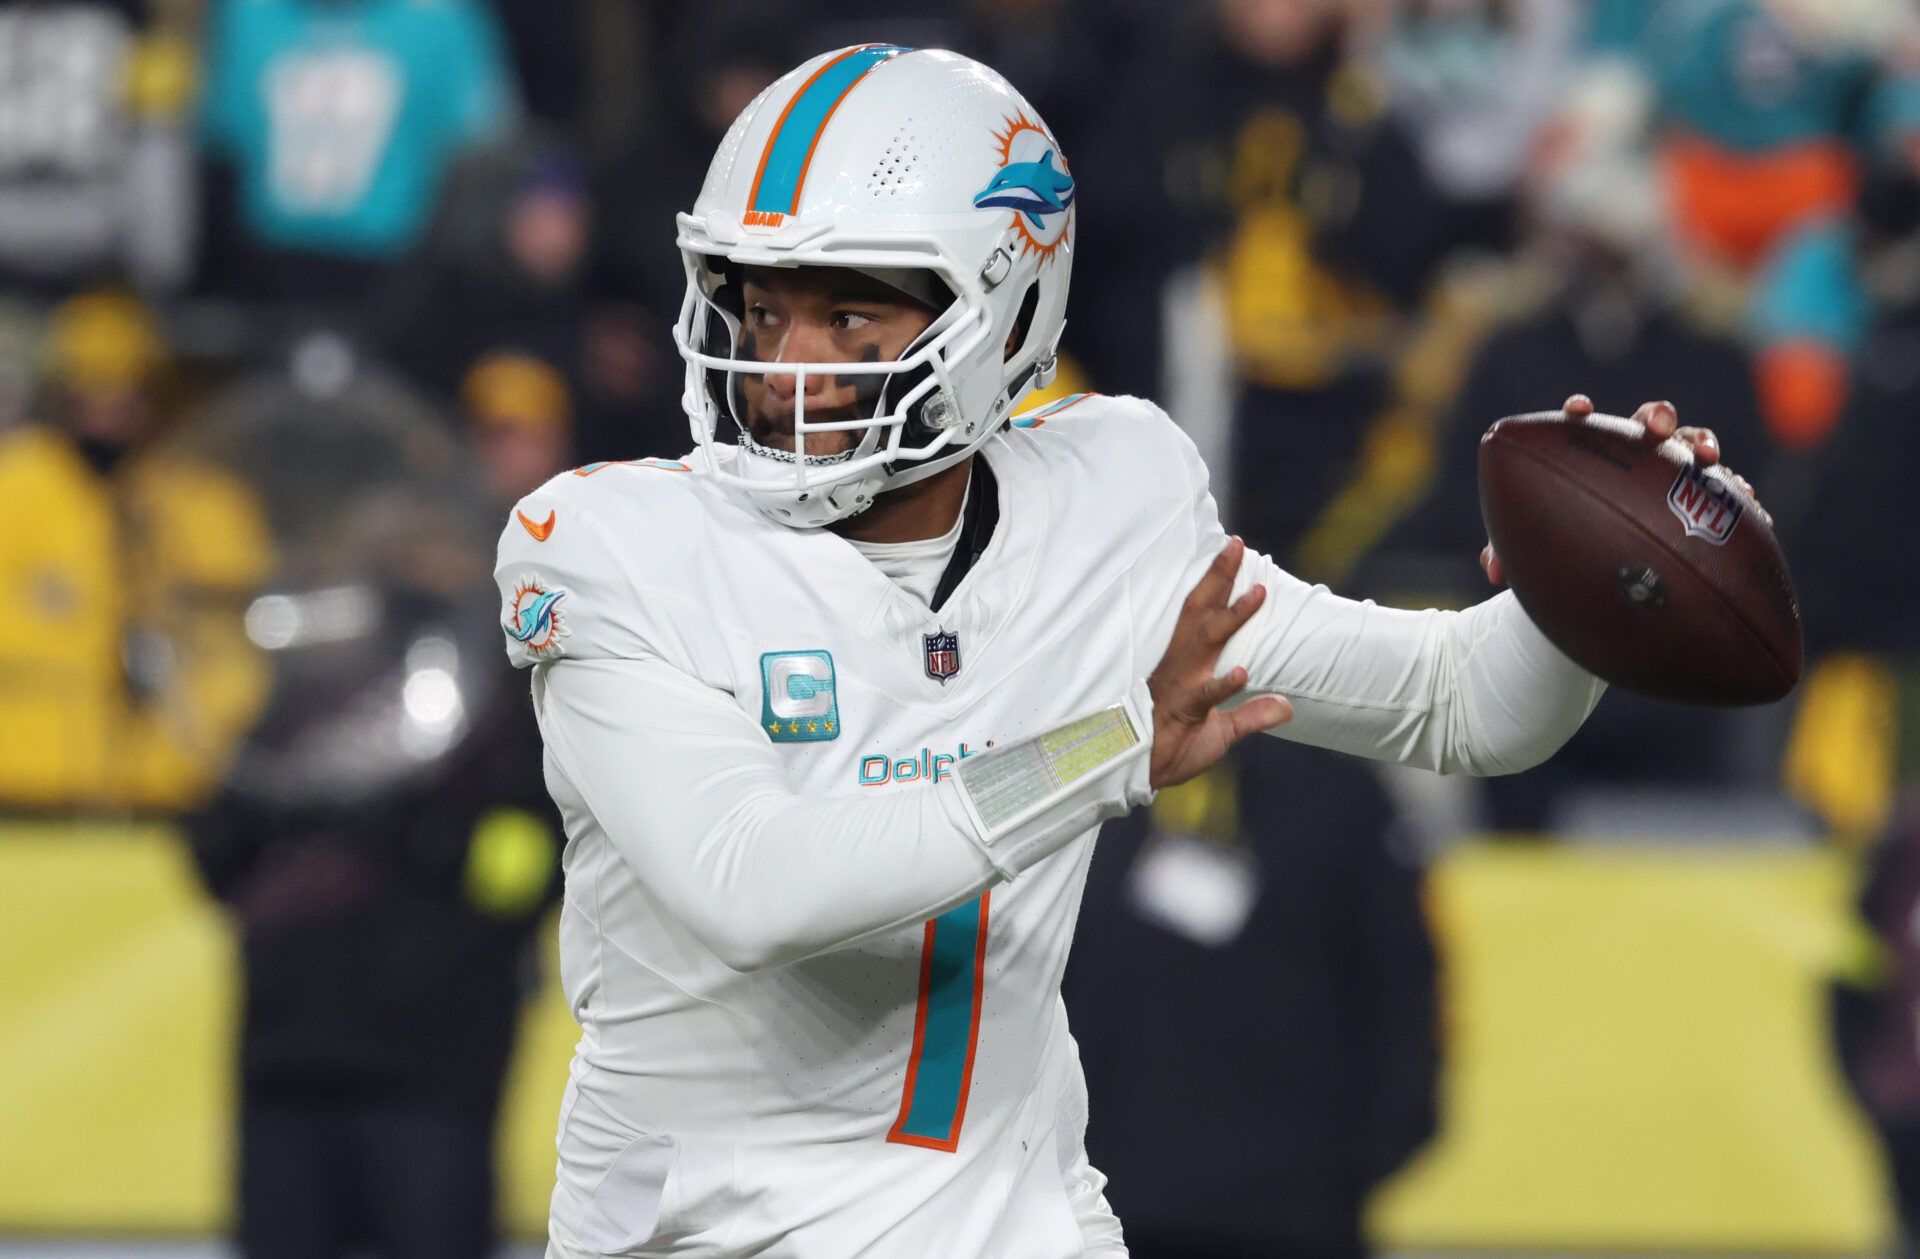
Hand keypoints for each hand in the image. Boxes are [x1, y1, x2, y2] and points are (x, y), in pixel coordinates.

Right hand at [1147, 537, 1293, 788]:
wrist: (1141, 776)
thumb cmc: (1174, 748)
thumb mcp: (1221, 732)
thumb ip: (1252, 716)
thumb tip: (1286, 706)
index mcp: (1188, 664)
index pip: (1204, 613)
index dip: (1217, 582)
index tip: (1233, 548)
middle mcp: (1182, 667)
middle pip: (1201, 614)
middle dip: (1219, 579)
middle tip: (1236, 547)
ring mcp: (1181, 686)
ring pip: (1206, 644)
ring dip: (1232, 618)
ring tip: (1257, 594)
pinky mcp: (1183, 713)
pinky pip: (1204, 696)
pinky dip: (1222, 684)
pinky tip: (1242, 671)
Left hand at [1479, 394, 1763, 585]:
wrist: (1605, 563)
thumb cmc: (1564, 545)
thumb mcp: (1535, 552)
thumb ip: (1510, 553)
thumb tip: (1492, 569)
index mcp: (1590, 454)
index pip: (1583, 424)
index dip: (1582, 412)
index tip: (1577, 411)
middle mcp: (1633, 453)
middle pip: (1646, 421)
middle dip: (1655, 416)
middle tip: (1656, 427)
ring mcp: (1671, 468)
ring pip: (1691, 442)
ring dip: (1701, 441)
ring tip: (1708, 457)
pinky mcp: (1702, 493)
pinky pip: (1724, 487)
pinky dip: (1736, 491)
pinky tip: (1751, 505)